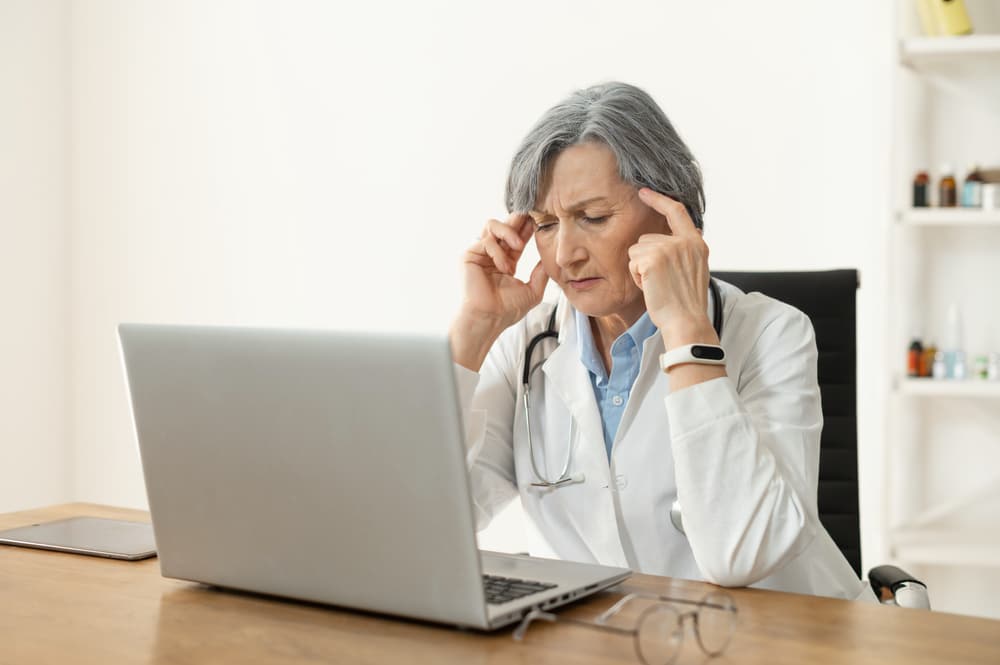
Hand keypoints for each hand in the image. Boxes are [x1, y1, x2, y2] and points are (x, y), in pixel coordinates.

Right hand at [450, 213, 548, 369]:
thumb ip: (541, 273)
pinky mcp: (469, 255)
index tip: (540, 220)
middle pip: (504, 225)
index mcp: (506, 261)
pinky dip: (498, 252)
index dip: (527, 228)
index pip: (517, 238)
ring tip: (519, 245)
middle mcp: (492, 255)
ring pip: (492, 225)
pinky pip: (486, 240)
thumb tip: (550, 258)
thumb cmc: (506, 310)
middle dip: (518, 219)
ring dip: (509, 232)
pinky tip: (504, 267)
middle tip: (531, 214)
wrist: (490, 318)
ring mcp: (480, 254)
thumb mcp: (533, 290)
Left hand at [627, 188, 716, 348]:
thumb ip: (686, 248)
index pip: (676, 211)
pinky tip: (649, 288)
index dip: (658, 200)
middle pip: (646, 239)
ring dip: (639, 269)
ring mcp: (669, 248)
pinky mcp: (653, 259)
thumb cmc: (685, 302)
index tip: (644, 192)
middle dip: (645, 259)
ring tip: (656, 285)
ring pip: (636, 250)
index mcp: (696, 243)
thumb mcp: (695, 269)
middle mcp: (684, 242)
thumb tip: (684, 229)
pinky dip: (635, 277)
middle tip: (660, 281)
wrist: (686, 322)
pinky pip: (632, 262)